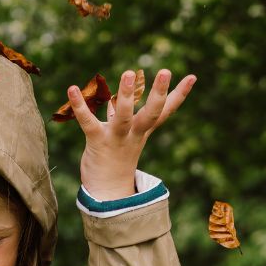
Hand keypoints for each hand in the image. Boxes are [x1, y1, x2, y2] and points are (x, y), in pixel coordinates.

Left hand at [68, 68, 195, 199]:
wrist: (107, 193)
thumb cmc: (114, 161)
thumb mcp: (122, 137)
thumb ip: (120, 117)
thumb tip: (115, 101)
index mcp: (141, 131)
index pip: (164, 112)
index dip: (179, 95)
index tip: (193, 77)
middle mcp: (133, 134)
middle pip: (150, 114)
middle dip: (159, 93)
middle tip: (165, 71)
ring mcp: (116, 139)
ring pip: (124, 117)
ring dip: (127, 96)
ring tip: (129, 74)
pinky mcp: (97, 143)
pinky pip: (89, 123)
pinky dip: (80, 106)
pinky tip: (72, 89)